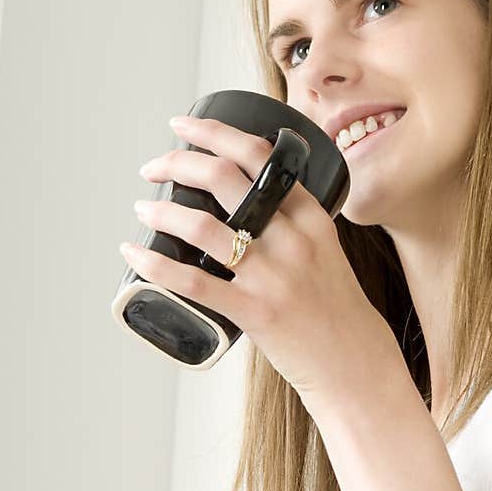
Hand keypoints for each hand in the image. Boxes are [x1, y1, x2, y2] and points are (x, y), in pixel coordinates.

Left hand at [123, 116, 400, 409]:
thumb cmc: (337, 310)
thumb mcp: (326, 252)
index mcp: (311, 218)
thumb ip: (292, 226)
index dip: (214, 131)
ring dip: (163, 209)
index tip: (184, 127)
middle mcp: (292, 240)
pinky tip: (135, 253)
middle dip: (178, 161)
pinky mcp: (255, 313)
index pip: (260, 155)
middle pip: (224, 178)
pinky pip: (194, 282)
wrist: (357, 363)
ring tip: (144, 206)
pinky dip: (156, 265)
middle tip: (154, 166)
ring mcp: (273, 277)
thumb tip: (244, 206)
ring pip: (203, 226)